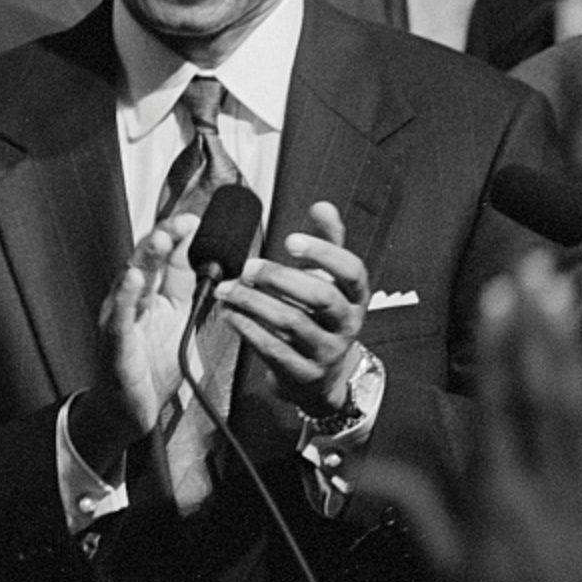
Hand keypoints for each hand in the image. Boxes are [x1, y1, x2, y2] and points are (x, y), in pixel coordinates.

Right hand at [81, 212, 199, 461]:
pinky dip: (126, 298)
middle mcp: (134, 302)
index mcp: (153, 297)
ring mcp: (121, 320)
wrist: (128, 411)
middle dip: (164, 238)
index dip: (179, 237)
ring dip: (147, 258)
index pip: (166, 259)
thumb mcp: (180, 327)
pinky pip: (120, 318)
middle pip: (147, 261)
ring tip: (161, 239)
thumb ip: (190, 297)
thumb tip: (214, 271)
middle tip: (181, 221)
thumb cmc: (150, 370)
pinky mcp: (115, 343)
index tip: (195, 219)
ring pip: (131, 281)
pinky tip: (134, 281)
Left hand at [218, 201, 367, 414]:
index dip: (324, 253)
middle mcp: (347, 324)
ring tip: (226, 288)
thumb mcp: (328, 280)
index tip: (290, 239)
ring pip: (293, 323)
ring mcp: (328, 351)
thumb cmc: (319, 316)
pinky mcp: (304, 373)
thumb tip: (323, 206)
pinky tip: (229, 313)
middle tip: (248, 266)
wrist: (318, 375)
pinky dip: (248, 328)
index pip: (352, 271)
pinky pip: (275, 350)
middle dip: (280, 278)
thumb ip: (327, 242)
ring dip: (254, 302)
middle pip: (321, 297)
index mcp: (355, 296)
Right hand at [361, 251, 581, 581]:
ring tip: (574, 294)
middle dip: (539, 325)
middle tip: (537, 271)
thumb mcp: (445, 558)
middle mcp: (549, 482)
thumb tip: (349, 471)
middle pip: (545, 390)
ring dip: (581, 345)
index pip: (499, 401)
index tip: (497, 297)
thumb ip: (408, 502)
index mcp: (500, 490)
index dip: (499, 345)